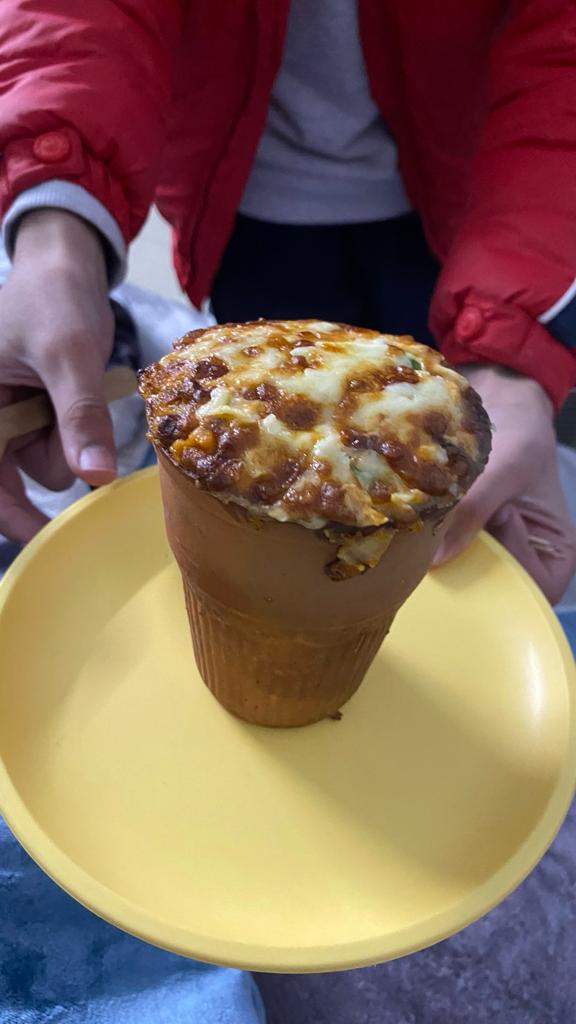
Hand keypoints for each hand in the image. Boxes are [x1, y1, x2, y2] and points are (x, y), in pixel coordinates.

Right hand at [0, 210, 115, 541]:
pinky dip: (75, 430)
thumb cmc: (55, 297)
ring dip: (67, 438)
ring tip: (73, 382)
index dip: (9, 513)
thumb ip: (79, 416)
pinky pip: (60, 444)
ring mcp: (10, 418)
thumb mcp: (69, 354)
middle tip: (78, 423)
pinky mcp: (34, 416)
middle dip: (50, 453)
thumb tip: (94, 477)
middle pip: (11, 477)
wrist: (68, 268)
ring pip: (43, 463)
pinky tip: (79, 389)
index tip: (42, 536)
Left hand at [433, 364, 575, 603]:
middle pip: (496, 590)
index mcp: (555, 551)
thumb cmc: (519, 431)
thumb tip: (435, 558)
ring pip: (466, 572)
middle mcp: (524, 558)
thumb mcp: (504, 467)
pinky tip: (416, 523)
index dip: (510, 576)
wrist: (495, 399)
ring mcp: (492, 548)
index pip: (537, 591)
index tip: (491, 536)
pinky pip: (446, 551)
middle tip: (438, 544)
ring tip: (426, 527)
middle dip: (467, 571)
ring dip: (444, 553)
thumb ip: (475, 509)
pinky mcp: (463, 535)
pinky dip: (431, 540)